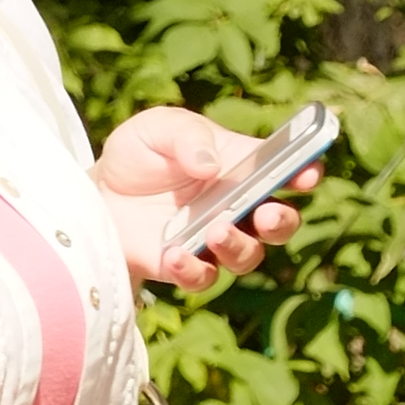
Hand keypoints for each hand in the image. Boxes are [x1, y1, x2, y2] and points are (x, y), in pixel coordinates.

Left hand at [95, 105, 318, 292]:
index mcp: (243, 167)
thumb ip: (188, 137)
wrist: (97, 195)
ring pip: (248, 255)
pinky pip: (203, 277)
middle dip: (282, 221)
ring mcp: (215, 240)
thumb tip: (211, 164)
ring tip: (215, 230)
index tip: (307, 174)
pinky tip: (175, 254)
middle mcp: (238, 207)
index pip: (287, 170)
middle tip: (266, 213)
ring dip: (239, 246)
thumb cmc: (138, 155)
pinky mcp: (187, 266)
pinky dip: (194, 269)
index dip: (305, 172)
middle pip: (280, 223)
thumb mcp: (158, 128)